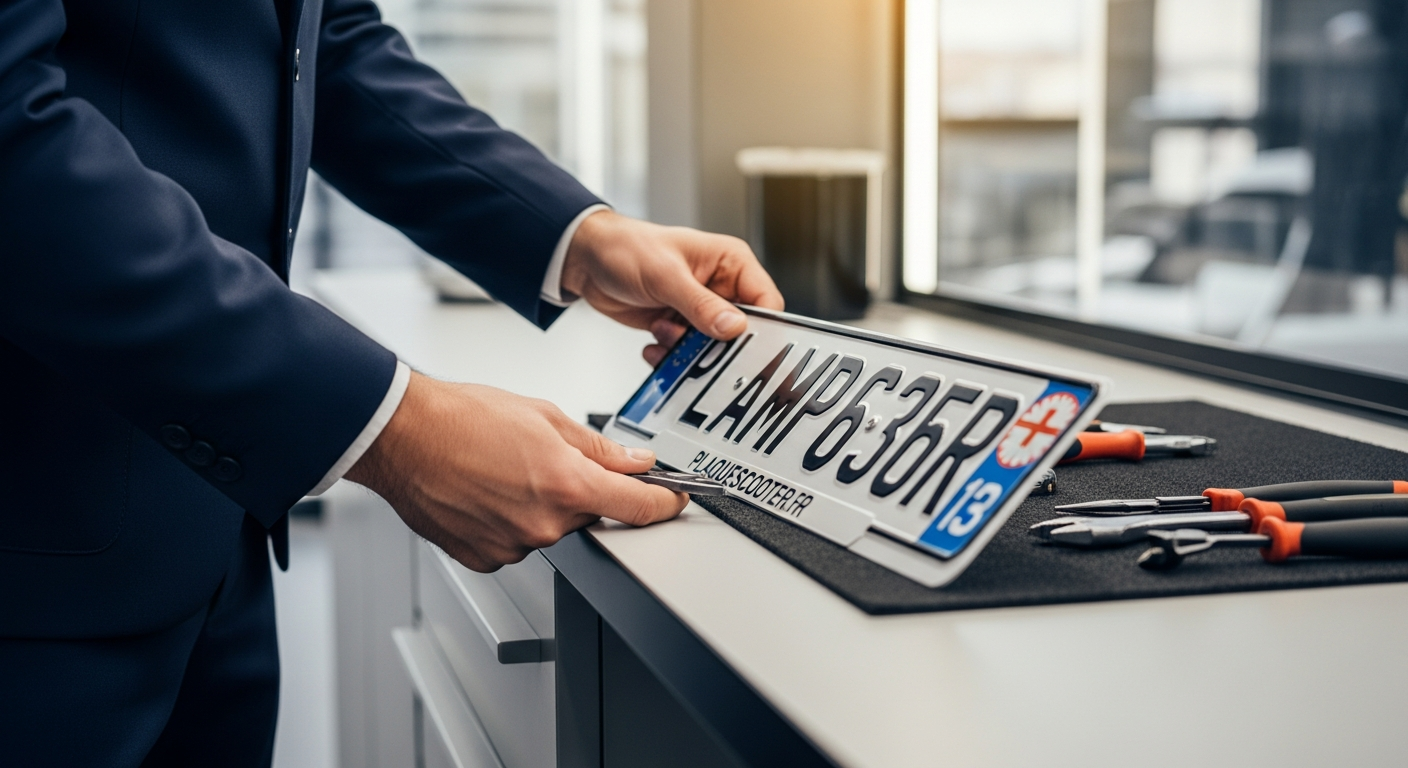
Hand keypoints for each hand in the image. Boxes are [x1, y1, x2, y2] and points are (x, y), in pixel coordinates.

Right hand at [345, 372, 687, 571]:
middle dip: (581, 489)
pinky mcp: (486, 557)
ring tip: (505, 470)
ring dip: (542, 504)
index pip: (638, 507)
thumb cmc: (461, 418)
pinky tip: (488, 491)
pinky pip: (516, 541)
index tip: (675, 500)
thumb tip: (634, 460)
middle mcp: (544, 523)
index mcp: (567, 484)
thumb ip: (597, 445)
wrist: (401, 437)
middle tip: (546, 460)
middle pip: (590, 514)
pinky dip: (511, 520)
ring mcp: (514, 544)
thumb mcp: (544, 415)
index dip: (665, 503)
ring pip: (551, 527)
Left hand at [562, 210, 783, 365]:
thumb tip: (733, 327)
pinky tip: (653, 342)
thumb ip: (701, 304)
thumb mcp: (666, 275)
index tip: (745, 345)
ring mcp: (699, 309)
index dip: (760, 326)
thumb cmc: (626, 248)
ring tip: (665, 333)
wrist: (587, 261)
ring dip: (688, 350)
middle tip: (696, 347)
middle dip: (717, 345)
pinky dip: (671, 356)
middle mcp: (720, 286)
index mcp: (730, 262)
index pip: (765, 300)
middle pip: (740, 330)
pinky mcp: (680, 326)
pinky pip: (687, 353)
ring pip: (712, 347)